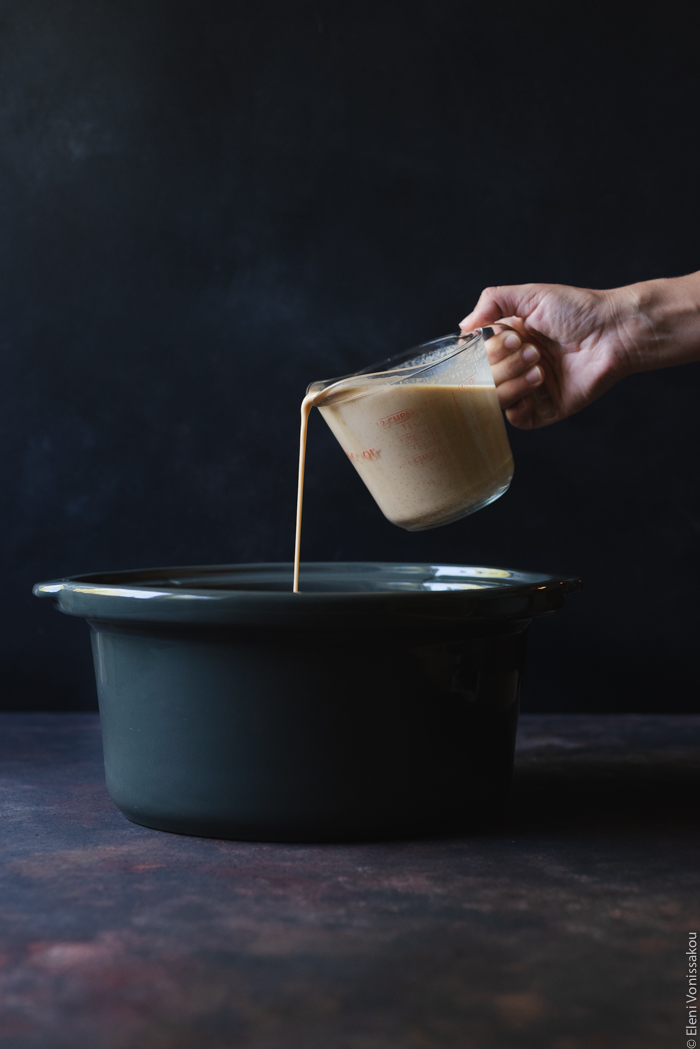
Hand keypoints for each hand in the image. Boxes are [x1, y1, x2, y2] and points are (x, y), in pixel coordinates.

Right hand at [460, 283, 631, 428]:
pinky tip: (533, 389)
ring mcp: (532, 389)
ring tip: (540, 367)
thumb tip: (463, 328)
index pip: (478, 356)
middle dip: (505, 364)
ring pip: (498, 400)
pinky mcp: (548, 409)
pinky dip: (517, 408)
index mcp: (510, 341)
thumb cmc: (578, 310)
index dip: (488, 350)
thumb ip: (492, 301)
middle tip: (532, 350)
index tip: (511, 337)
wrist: (614, 332)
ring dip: (513, 382)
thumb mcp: (530, 295)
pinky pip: (519, 420)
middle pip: (485, 379)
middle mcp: (518, 366)